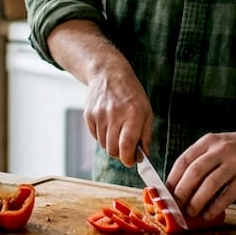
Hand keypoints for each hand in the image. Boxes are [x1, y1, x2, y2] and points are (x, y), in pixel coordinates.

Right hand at [45, 19, 152, 168]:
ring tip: (118, 131)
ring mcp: (99, 115)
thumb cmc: (131, 94)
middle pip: (113, 149)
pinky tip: (109, 124)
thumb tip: (142, 156)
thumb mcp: (146, 111)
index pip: (127, 146)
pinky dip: (103, 136)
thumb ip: (145, 135)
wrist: (108, 74)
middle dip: (121, 154)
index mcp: (133, 114)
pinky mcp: (88, 115)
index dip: (129, 159)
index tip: (132, 161)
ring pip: (104, 145)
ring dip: (112, 144)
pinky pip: (95, 136)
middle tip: (127, 149)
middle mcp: (114, 114)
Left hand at [166, 129, 235, 221]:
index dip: (173, 179)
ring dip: (197, 201)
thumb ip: (201, 160)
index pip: (184, 160)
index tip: (166, 193)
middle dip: (182, 192)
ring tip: (191, 212)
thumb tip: (180, 187)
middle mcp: (221, 150)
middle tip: (176, 206)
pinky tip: (208, 214)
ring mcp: (235, 163)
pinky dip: (215, 207)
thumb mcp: (217, 145)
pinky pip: (228, 195)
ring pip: (211, 184)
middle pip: (195, 172)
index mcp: (208, 141)